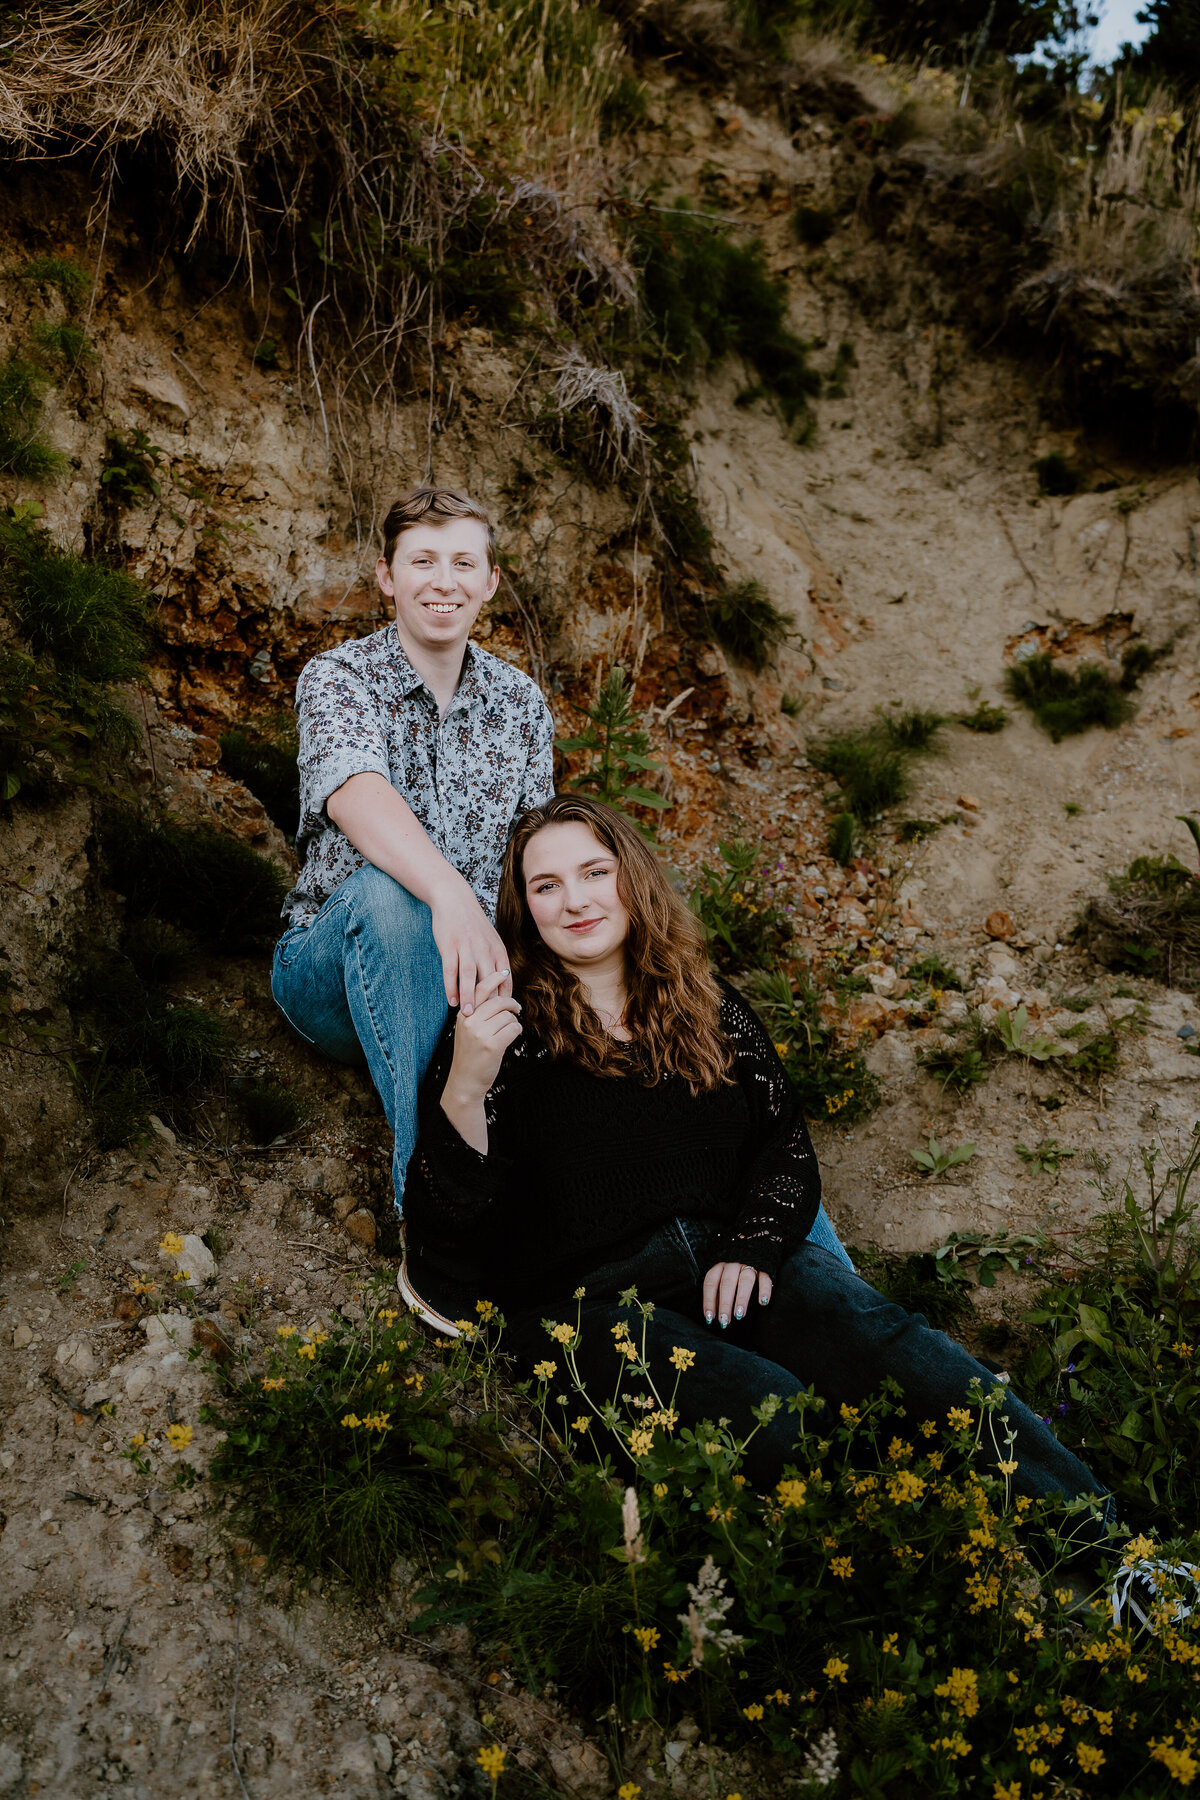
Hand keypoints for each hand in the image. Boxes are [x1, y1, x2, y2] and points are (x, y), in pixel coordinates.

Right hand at [430, 880, 511, 1013]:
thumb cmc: (473, 924)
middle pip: (489, 981)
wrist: (455, 900)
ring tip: (469, 1016)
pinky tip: (451, 1001)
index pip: (505, 979)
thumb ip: (495, 961)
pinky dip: (451, 987)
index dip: (505, 998)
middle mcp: (484, 949)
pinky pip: (451, 970)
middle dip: (490, 1003)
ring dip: (470, 997)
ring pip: (470, 977)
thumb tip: (500, 985)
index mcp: (497, 949)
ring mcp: (466, 947)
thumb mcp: (491, 940)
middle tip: (490, 1024)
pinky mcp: (449, 946)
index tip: (504, 1016)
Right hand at [444, 969, 521, 1101]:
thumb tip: (500, 997)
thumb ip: (479, 1014)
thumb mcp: (467, 1030)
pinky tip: (511, 1038)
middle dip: (512, 1004)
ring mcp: (480, 1033)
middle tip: (517, 1009)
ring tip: (508, 1032)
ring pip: (508, 1016)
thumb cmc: (470, 1055)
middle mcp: (470, 1021)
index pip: (479, 990)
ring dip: (513, 1023)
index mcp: (463, 1015)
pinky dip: (516, 1032)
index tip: (504, 972)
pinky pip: (514, 1029)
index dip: (493, 978)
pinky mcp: (492, 1045)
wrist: (465, 1081)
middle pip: (499, 1001)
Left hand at [702, 1262, 772, 1328]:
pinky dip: (764, 1290)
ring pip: (745, 1280)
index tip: (709, 1317)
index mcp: (719, 1269)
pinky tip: (763, 1302)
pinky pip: (765, 1278)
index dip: (709, 1300)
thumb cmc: (731, 1282)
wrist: (749, 1266)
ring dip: (742, 1298)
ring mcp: (748, 1267)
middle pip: (727, 1282)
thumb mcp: (720, 1287)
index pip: (711, 1283)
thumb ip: (717, 1298)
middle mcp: (733, 1266)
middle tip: (724, 1319)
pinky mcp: (763, 1271)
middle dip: (725, 1303)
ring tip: (739, 1314)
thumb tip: (712, 1317)